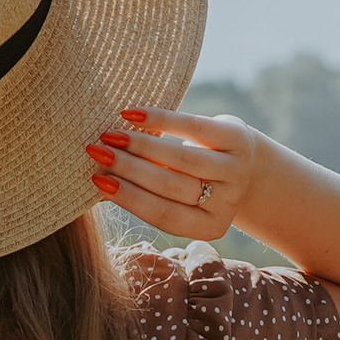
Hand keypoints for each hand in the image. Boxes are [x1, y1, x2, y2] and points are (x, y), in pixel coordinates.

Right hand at [87, 107, 262, 240]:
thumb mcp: (178, 198)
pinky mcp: (236, 138)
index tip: (97, 180)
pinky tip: (131, 114)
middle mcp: (227, 201)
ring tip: (109, 135)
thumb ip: (145, 195)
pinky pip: (194, 126)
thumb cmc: (196, 183)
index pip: (163, 215)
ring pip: (182, 159)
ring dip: (140, 146)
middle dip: (129, 168)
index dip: (129, 198)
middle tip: (97, 152)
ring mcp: (235, 170)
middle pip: (171, 186)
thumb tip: (95, 190)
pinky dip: (160, 119)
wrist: (243, 163)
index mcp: (209, 225)